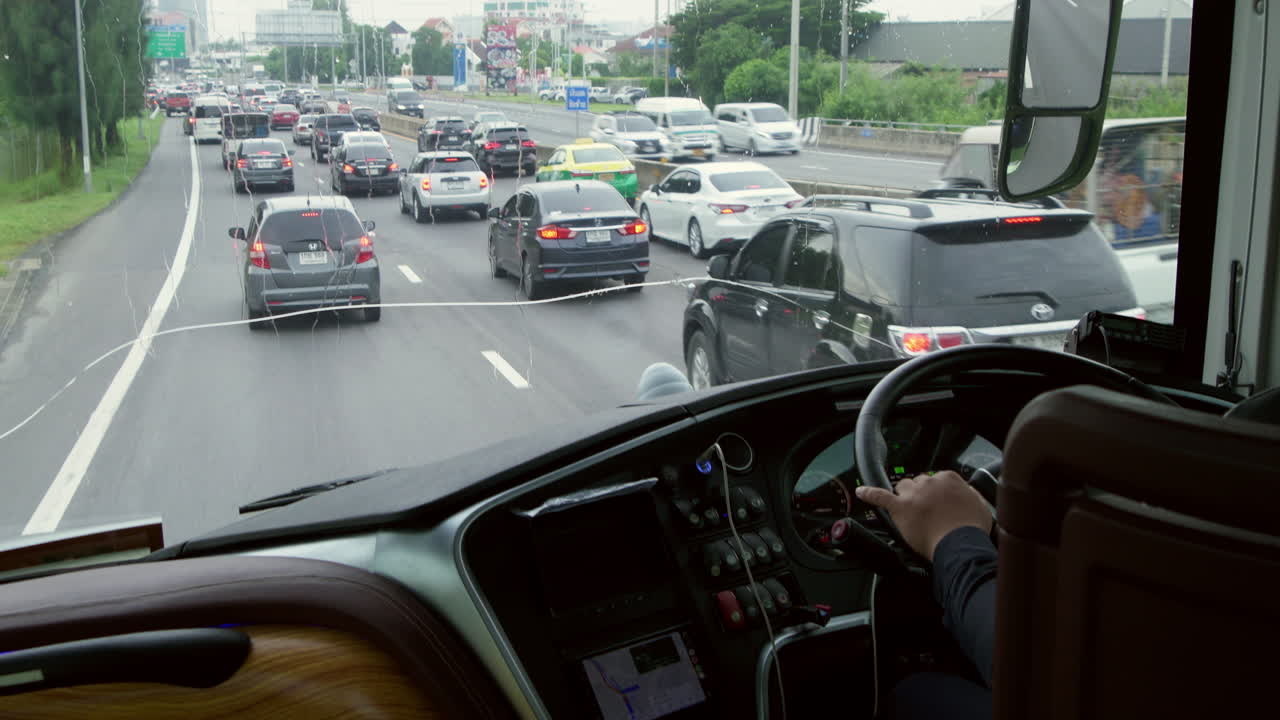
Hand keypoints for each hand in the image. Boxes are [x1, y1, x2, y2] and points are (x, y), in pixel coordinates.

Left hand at [854, 471, 992, 562]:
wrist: (961, 543)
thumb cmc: (971, 528)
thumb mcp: (979, 503)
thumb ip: (967, 494)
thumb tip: (963, 493)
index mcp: (948, 478)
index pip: (936, 480)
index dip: (935, 494)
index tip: (937, 504)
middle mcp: (929, 482)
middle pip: (918, 483)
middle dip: (919, 496)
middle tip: (925, 512)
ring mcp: (913, 494)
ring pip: (901, 488)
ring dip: (904, 498)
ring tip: (909, 512)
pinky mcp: (900, 508)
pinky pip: (880, 496)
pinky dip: (869, 494)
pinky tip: (861, 492)